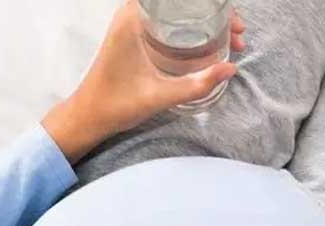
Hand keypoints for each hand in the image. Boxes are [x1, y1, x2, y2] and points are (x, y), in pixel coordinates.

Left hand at [42, 0, 246, 163]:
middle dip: (211, 10)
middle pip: (178, 2)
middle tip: (236, 29)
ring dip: (205, 18)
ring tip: (230, 36)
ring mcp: (133, 24)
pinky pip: (169, 20)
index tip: (226, 12)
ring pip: (176, 10)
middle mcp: (131, 15)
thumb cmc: (115, 104)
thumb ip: (196, 84)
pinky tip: (210, 42)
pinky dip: (192, 26)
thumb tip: (230, 69)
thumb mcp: (160, 96)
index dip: (203, 1)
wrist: (88, 116)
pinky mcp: (136, 35)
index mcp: (132, 20)